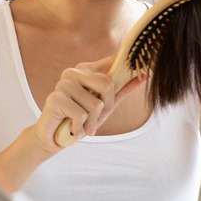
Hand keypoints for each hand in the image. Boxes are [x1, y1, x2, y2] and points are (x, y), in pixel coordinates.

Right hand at [31, 55, 145, 151]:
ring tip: (80, 124)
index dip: (126, 63)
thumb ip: (122, 90)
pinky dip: (79, 127)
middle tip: (94, 117)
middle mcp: (73, 72)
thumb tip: (145, 75)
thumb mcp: (106, 105)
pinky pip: (82, 115)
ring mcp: (63, 83)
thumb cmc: (81, 119)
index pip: (111, 61)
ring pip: (96, 105)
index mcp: (86, 69)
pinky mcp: (55, 98)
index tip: (144, 67)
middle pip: (107, 85)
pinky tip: (71, 127)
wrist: (54, 138)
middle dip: (105, 107)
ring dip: (91, 122)